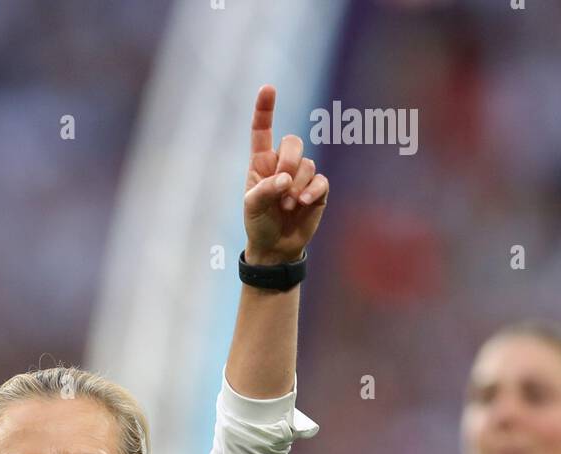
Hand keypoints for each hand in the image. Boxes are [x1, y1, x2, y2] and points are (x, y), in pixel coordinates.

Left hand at [243, 85, 327, 262]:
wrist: (275, 247)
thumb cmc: (258, 223)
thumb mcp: (252, 206)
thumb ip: (265, 189)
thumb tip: (286, 179)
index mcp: (261, 162)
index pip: (262, 130)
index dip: (265, 109)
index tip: (268, 88)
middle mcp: (282, 164)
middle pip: (293, 142)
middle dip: (289, 161)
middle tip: (281, 185)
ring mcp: (301, 176)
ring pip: (307, 164)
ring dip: (296, 187)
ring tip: (286, 206)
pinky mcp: (317, 190)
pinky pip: (320, 180)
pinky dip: (312, 191)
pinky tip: (303, 203)